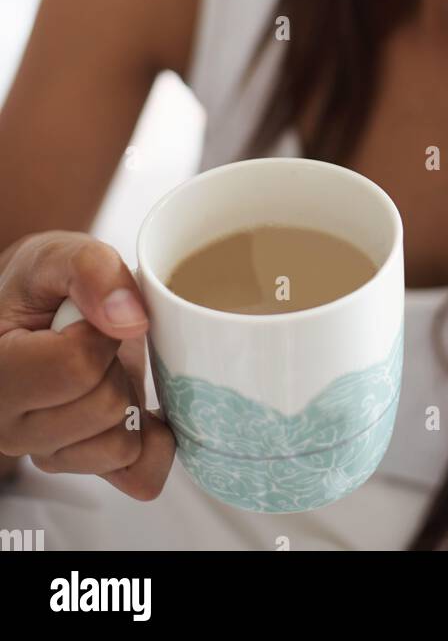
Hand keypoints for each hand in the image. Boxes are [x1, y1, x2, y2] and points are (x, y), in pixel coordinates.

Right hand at [0, 231, 174, 498]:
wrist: (36, 309)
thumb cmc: (41, 285)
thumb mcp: (58, 254)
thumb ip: (92, 271)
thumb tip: (130, 321)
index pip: (77, 367)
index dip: (100, 330)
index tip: (83, 316)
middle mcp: (7, 428)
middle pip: (105, 406)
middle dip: (114, 363)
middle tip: (93, 341)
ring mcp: (43, 455)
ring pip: (122, 443)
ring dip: (127, 396)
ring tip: (99, 369)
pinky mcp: (81, 468)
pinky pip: (139, 475)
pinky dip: (152, 440)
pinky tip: (136, 405)